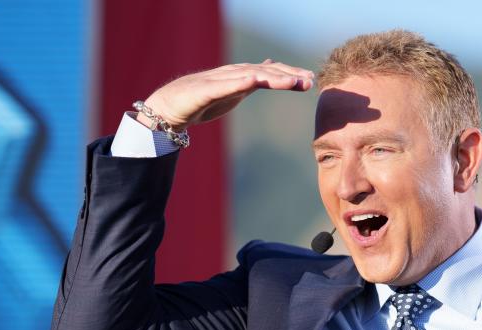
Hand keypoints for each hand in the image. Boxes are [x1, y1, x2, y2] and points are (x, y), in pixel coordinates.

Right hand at [140, 60, 313, 130]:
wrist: (169, 107)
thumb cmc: (201, 99)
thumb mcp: (232, 91)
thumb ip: (250, 82)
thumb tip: (266, 70)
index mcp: (240, 76)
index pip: (270, 73)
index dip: (290, 75)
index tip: (311, 80)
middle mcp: (233, 74)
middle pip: (265, 72)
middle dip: (288, 75)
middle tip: (310, 80)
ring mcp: (219, 81)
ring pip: (249, 76)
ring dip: (272, 77)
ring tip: (292, 81)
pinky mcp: (206, 91)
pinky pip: (225, 86)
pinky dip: (240, 82)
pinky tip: (254, 80)